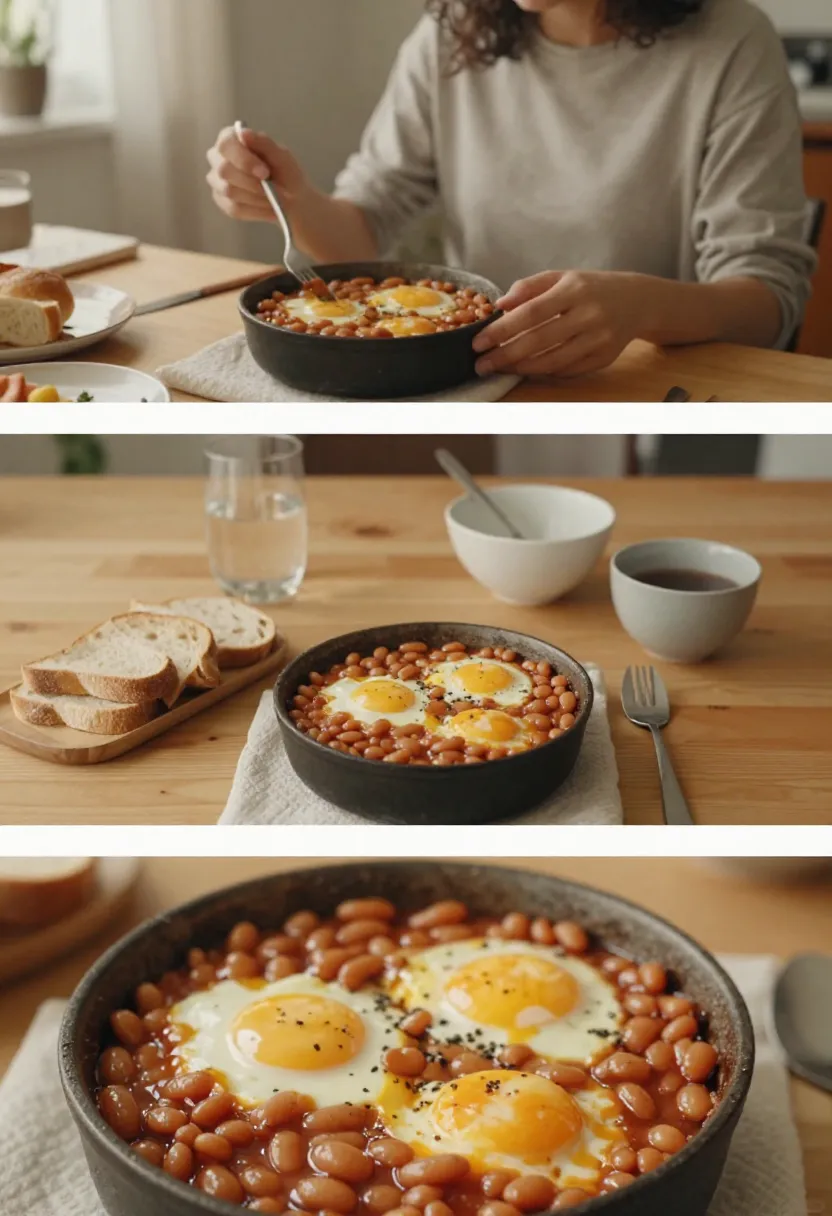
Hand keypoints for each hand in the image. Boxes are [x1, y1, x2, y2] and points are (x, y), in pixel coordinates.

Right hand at [206, 126, 310, 221]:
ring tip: (275, 200)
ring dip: (256, 198)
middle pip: (224, 170)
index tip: (265, 173)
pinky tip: (270, 209)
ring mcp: (217, 181)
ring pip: (229, 191)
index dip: (244, 160)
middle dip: (252, 182)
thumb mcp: (282, 156)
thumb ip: (264, 143)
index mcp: (230, 139)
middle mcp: (217, 158)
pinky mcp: (221, 201)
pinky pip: (234, 209)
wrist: (290, 199)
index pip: (226, 145)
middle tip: (273, 190)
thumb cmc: (284, 172)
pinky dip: (255, 211)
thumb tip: (243, 132)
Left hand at [472, 270, 645, 377]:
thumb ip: (529, 287)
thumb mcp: (562, 276)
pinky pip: (566, 370)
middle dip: (505, 355)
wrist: (636, 301)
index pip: (530, 313)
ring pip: (552, 361)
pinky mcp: (604, 358)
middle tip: (481, 365)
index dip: (501, 330)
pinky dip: (542, 371)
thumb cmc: (590, 288)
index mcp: (574, 289)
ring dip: (520, 368)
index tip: (479, 342)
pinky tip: (525, 369)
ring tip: (499, 368)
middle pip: (538, 341)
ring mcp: (598, 339)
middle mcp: (589, 315)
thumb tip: (500, 306)